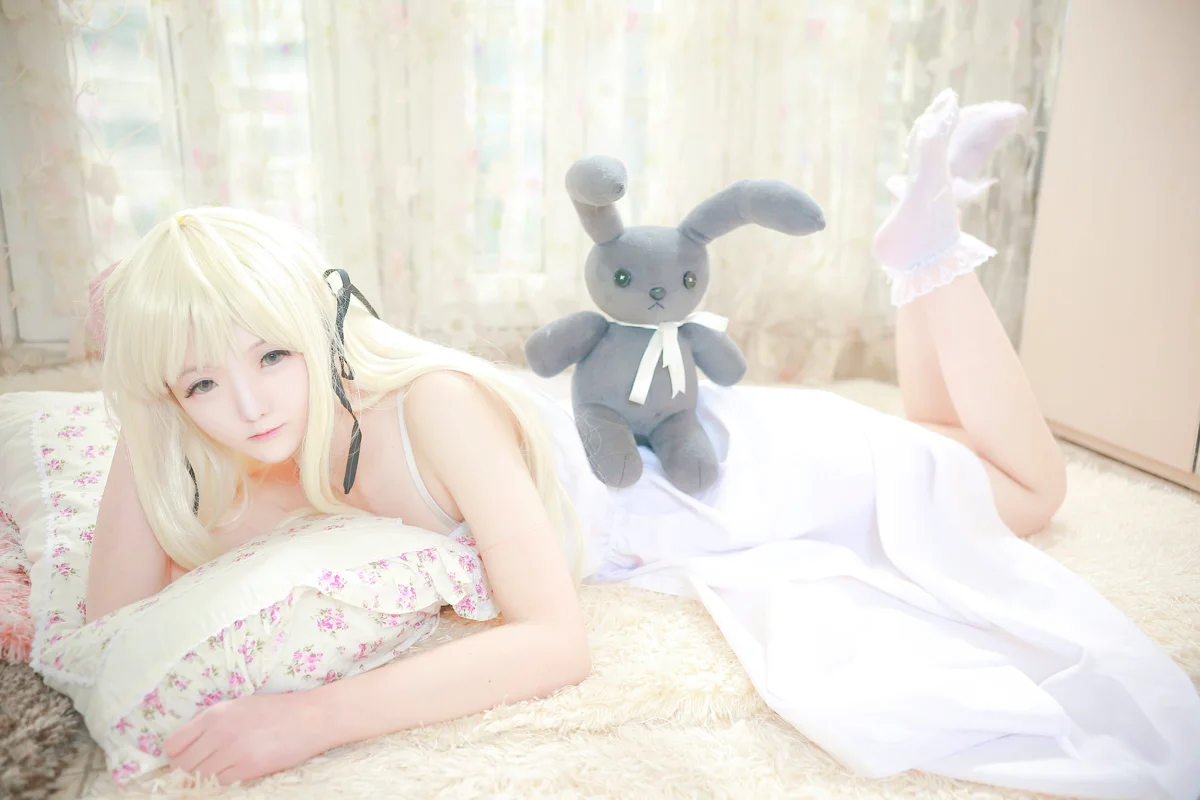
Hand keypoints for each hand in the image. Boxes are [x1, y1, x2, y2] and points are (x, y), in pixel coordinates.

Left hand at [164, 691, 325, 784]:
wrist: (310, 718)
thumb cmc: (275, 710)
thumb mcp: (238, 706)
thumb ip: (210, 723)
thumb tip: (186, 746)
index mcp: (214, 714)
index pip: (173, 745)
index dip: (176, 753)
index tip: (185, 755)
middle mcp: (219, 732)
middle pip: (182, 764)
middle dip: (188, 768)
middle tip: (204, 765)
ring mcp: (233, 752)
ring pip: (199, 777)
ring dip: (206, 776)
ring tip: (223, 766)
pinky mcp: (247, 768)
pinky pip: (221, 783)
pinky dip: (225, 780)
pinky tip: (238, 769)